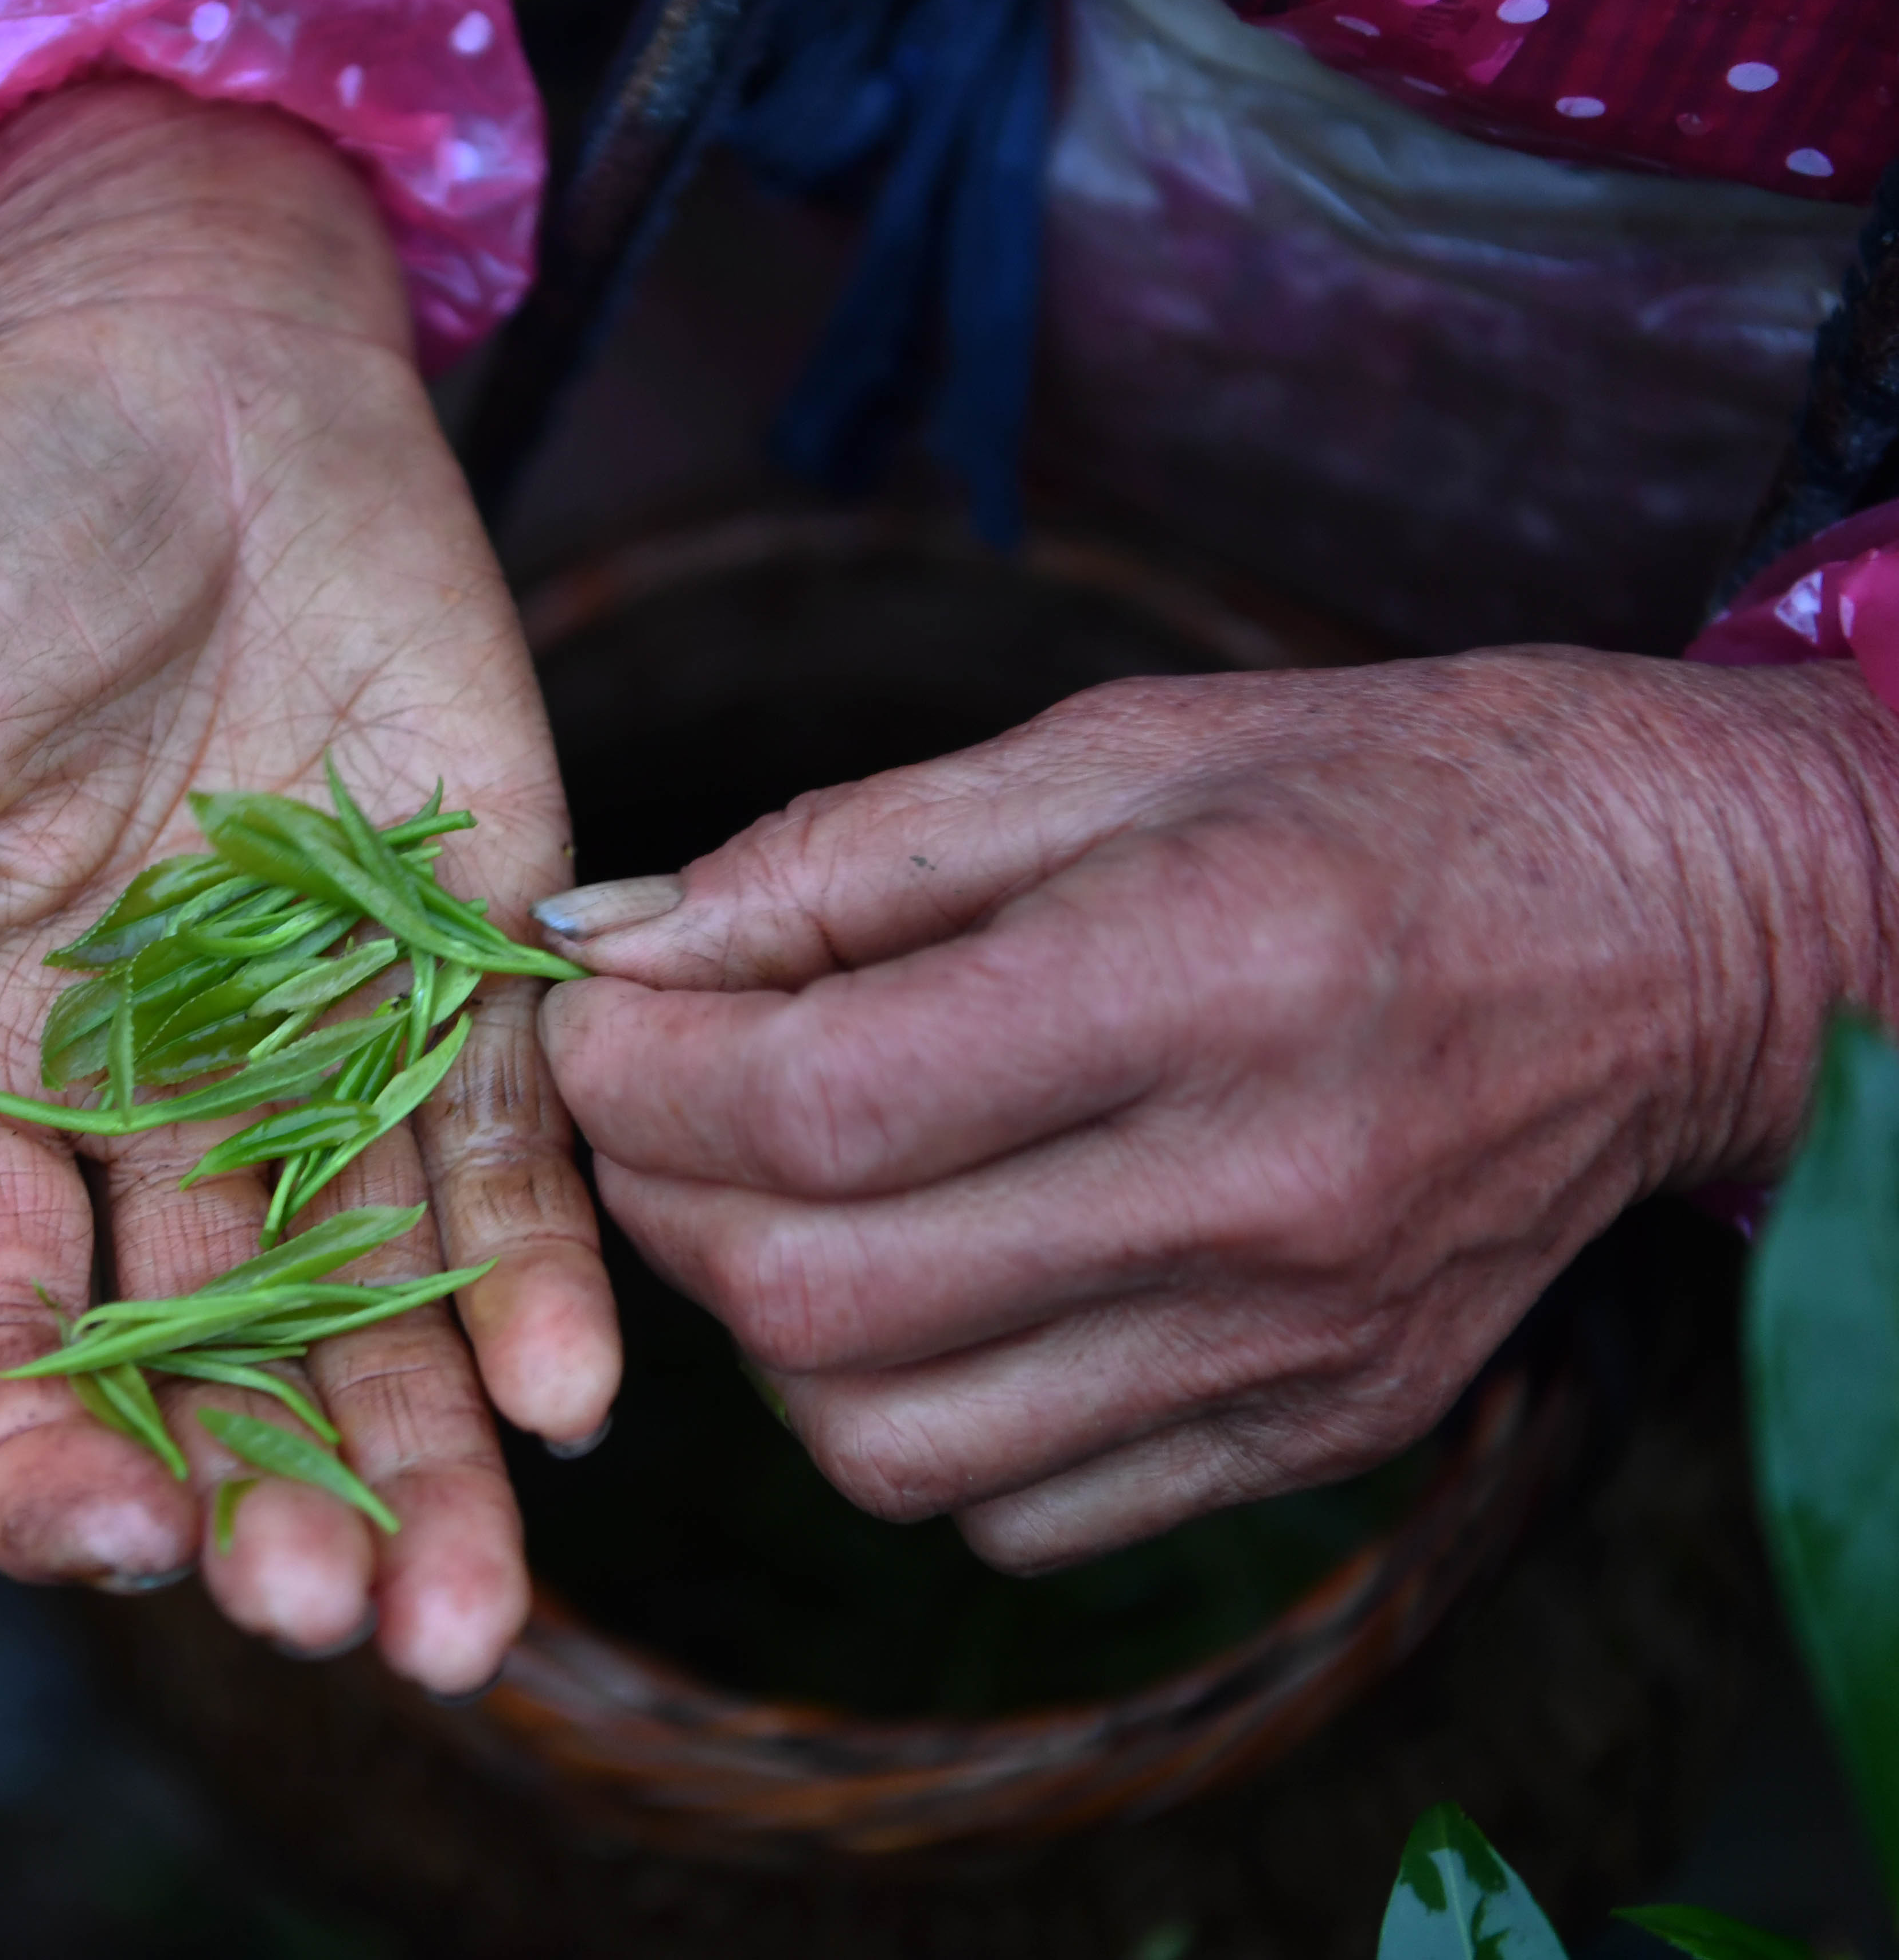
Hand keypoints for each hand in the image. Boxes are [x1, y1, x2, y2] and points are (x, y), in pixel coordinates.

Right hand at [0, 83, 614, 1692]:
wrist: (205, 370)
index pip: (0, 1320)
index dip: (46, 1447)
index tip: (122, 1545)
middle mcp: (159, 1102)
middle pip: (214, 1352)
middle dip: (277, 1501)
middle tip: (346, 1634)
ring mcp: (326, 1050)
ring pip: (376, 1302)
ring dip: (430, 1457)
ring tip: (477, 1618)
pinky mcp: (474, 973)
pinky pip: (512, 1156)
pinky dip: (544, 1277)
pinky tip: (579, 1399)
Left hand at [536, 650, 1898, 1571]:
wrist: (1678, 932)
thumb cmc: (1379, 798)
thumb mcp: (1111, 751)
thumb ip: (840, 854)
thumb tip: (607, 945)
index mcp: (1200, 975)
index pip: (819, 1101)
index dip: (637, 1079)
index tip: (588, 1025)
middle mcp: (1253, 1194)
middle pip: (818, 1298)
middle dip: (659, 1205)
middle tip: (652, 1109)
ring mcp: (1293, 1347)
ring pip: (888, 1444)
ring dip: (765, 1333)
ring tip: (783, 1200)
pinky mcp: (1318, 1434)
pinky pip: (1016, 1515)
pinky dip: (911, 1421)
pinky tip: (933, 1290)